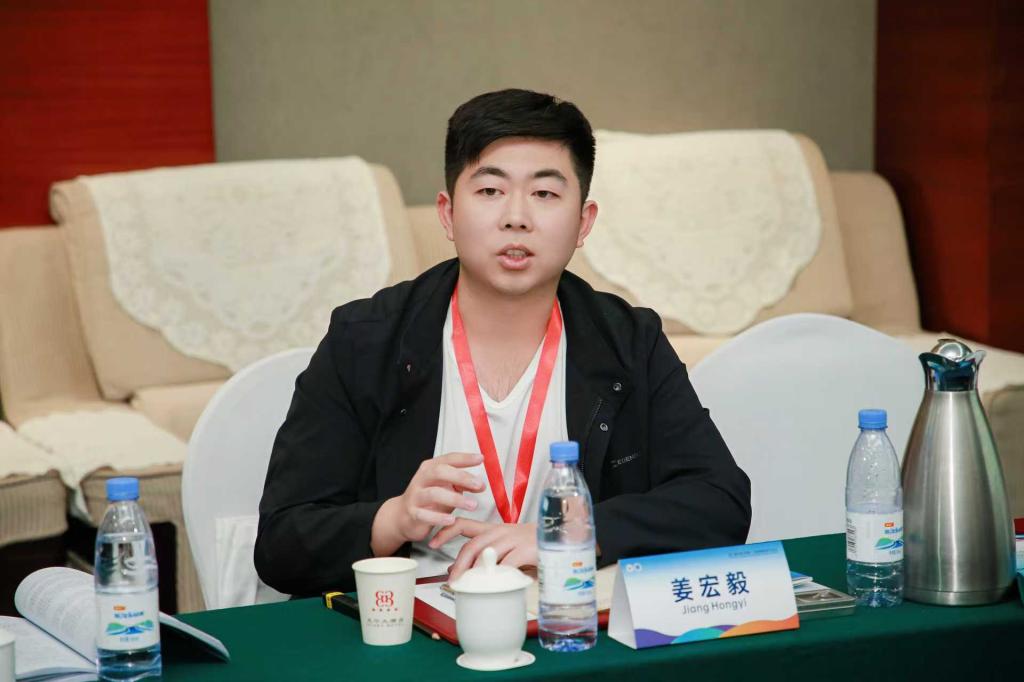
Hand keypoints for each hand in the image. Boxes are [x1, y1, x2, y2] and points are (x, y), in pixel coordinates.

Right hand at [371, 452, 485, 555]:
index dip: (464, 458)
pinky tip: (451, 520)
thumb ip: (461, 484)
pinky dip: (439, 518)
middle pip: (440, 472)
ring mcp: (415, 496)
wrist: (402, 516)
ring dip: (455, 499)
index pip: (448, 459)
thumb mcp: (445, 488)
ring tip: (471, 505)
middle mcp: (421, 479)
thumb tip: (481, 485)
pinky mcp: (412, 513)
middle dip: (461, 477)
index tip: (480, 459)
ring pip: (433, 494)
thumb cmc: (428, 499)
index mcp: (430, 468)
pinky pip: (425, 515)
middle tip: (479, 485)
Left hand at [430, 518, 537, 580]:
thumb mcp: (507, 549)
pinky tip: (495, 585)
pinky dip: (498, 576)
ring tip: (469, 586)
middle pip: (472, 545)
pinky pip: (506, 564)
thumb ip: (486, 557)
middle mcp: (501, 531)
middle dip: (459, 564)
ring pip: (486, 554)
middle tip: (453, 580)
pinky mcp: (525, 549)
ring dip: (474, 572)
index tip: (432, 542)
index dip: (445, 532)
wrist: (561, 536)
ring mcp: (513, 539)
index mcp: (494, 530)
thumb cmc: (534, 545)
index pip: (463, 524)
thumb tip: (461, 570)